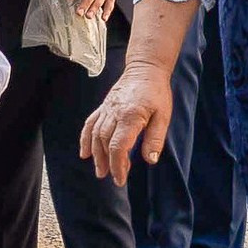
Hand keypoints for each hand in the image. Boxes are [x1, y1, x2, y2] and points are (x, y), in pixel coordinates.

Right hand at [80, 64, 174, 185]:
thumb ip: (156, 138)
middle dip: (108, 163)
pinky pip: (90, 124)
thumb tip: (150, 160)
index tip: (121, 179)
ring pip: (96, 135)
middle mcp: (114, 113)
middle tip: (114, 178)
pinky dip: (85, 139)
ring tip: (100, 171)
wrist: (145, 69)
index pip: (119, 146)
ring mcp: (106, 109)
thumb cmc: (157, 93)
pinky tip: (84, 153)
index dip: (118, 165)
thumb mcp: (163, 116)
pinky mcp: (103, 107)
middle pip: (105, 143)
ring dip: (96, 155)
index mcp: (130, 116)